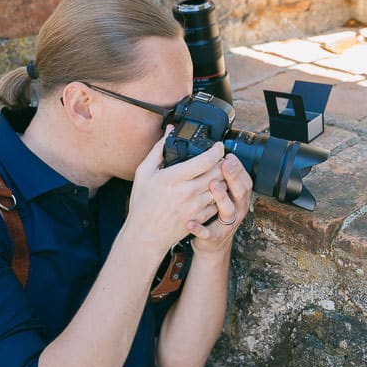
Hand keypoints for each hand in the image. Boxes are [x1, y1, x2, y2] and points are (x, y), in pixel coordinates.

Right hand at [126, 129, 226, 250]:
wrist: (146, 235)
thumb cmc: (143, 204)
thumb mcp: (144, 173)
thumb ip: (158, 150)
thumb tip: (169, 131)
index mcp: (174, 178)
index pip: (205, 160)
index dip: (217, 150)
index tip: (219, 146)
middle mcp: (188, 191)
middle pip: (218, 172)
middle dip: (223, 163)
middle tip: (222, 159)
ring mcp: (196, 206)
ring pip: (221, 187)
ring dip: (223, 179)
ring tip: (219, 173)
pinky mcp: (200, 217)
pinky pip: (218, 203)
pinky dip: (219, 195)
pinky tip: (214, 191)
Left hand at [187, 154, 252, 253]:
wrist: (211, 244)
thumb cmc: (214, 215)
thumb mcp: (222, 195)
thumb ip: (220, 177)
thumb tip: (215, 153)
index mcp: (238, 198)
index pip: (245, 180)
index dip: (239, 168)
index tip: (229, 156)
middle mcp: (236, 210)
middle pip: (240, 193)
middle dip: (234, 177)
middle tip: (224, 165)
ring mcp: (226, 225)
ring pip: (228, 211)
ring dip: (222, 198)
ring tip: (213, 186)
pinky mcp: (214, 237)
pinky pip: (208, 233)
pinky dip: (199, 228)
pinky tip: (190, 222)